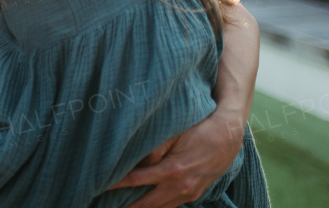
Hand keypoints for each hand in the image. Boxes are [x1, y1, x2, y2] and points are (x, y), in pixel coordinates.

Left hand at [108, 107, 245, 207]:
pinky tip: (147, 205)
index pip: (136, 180)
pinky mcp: (195, 193)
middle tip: (107, 205)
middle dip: (127, 207)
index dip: (116, 184)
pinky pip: (173, 205)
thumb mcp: (174, 133)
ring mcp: (189, 193)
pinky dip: (159, 207)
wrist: (229, 135)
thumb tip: (134, 159)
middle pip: (147, 204)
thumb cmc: (199, 128)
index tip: (99, 185)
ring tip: (124, 207)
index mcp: (172, 171)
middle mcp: (181, 187)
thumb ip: (153, 147)